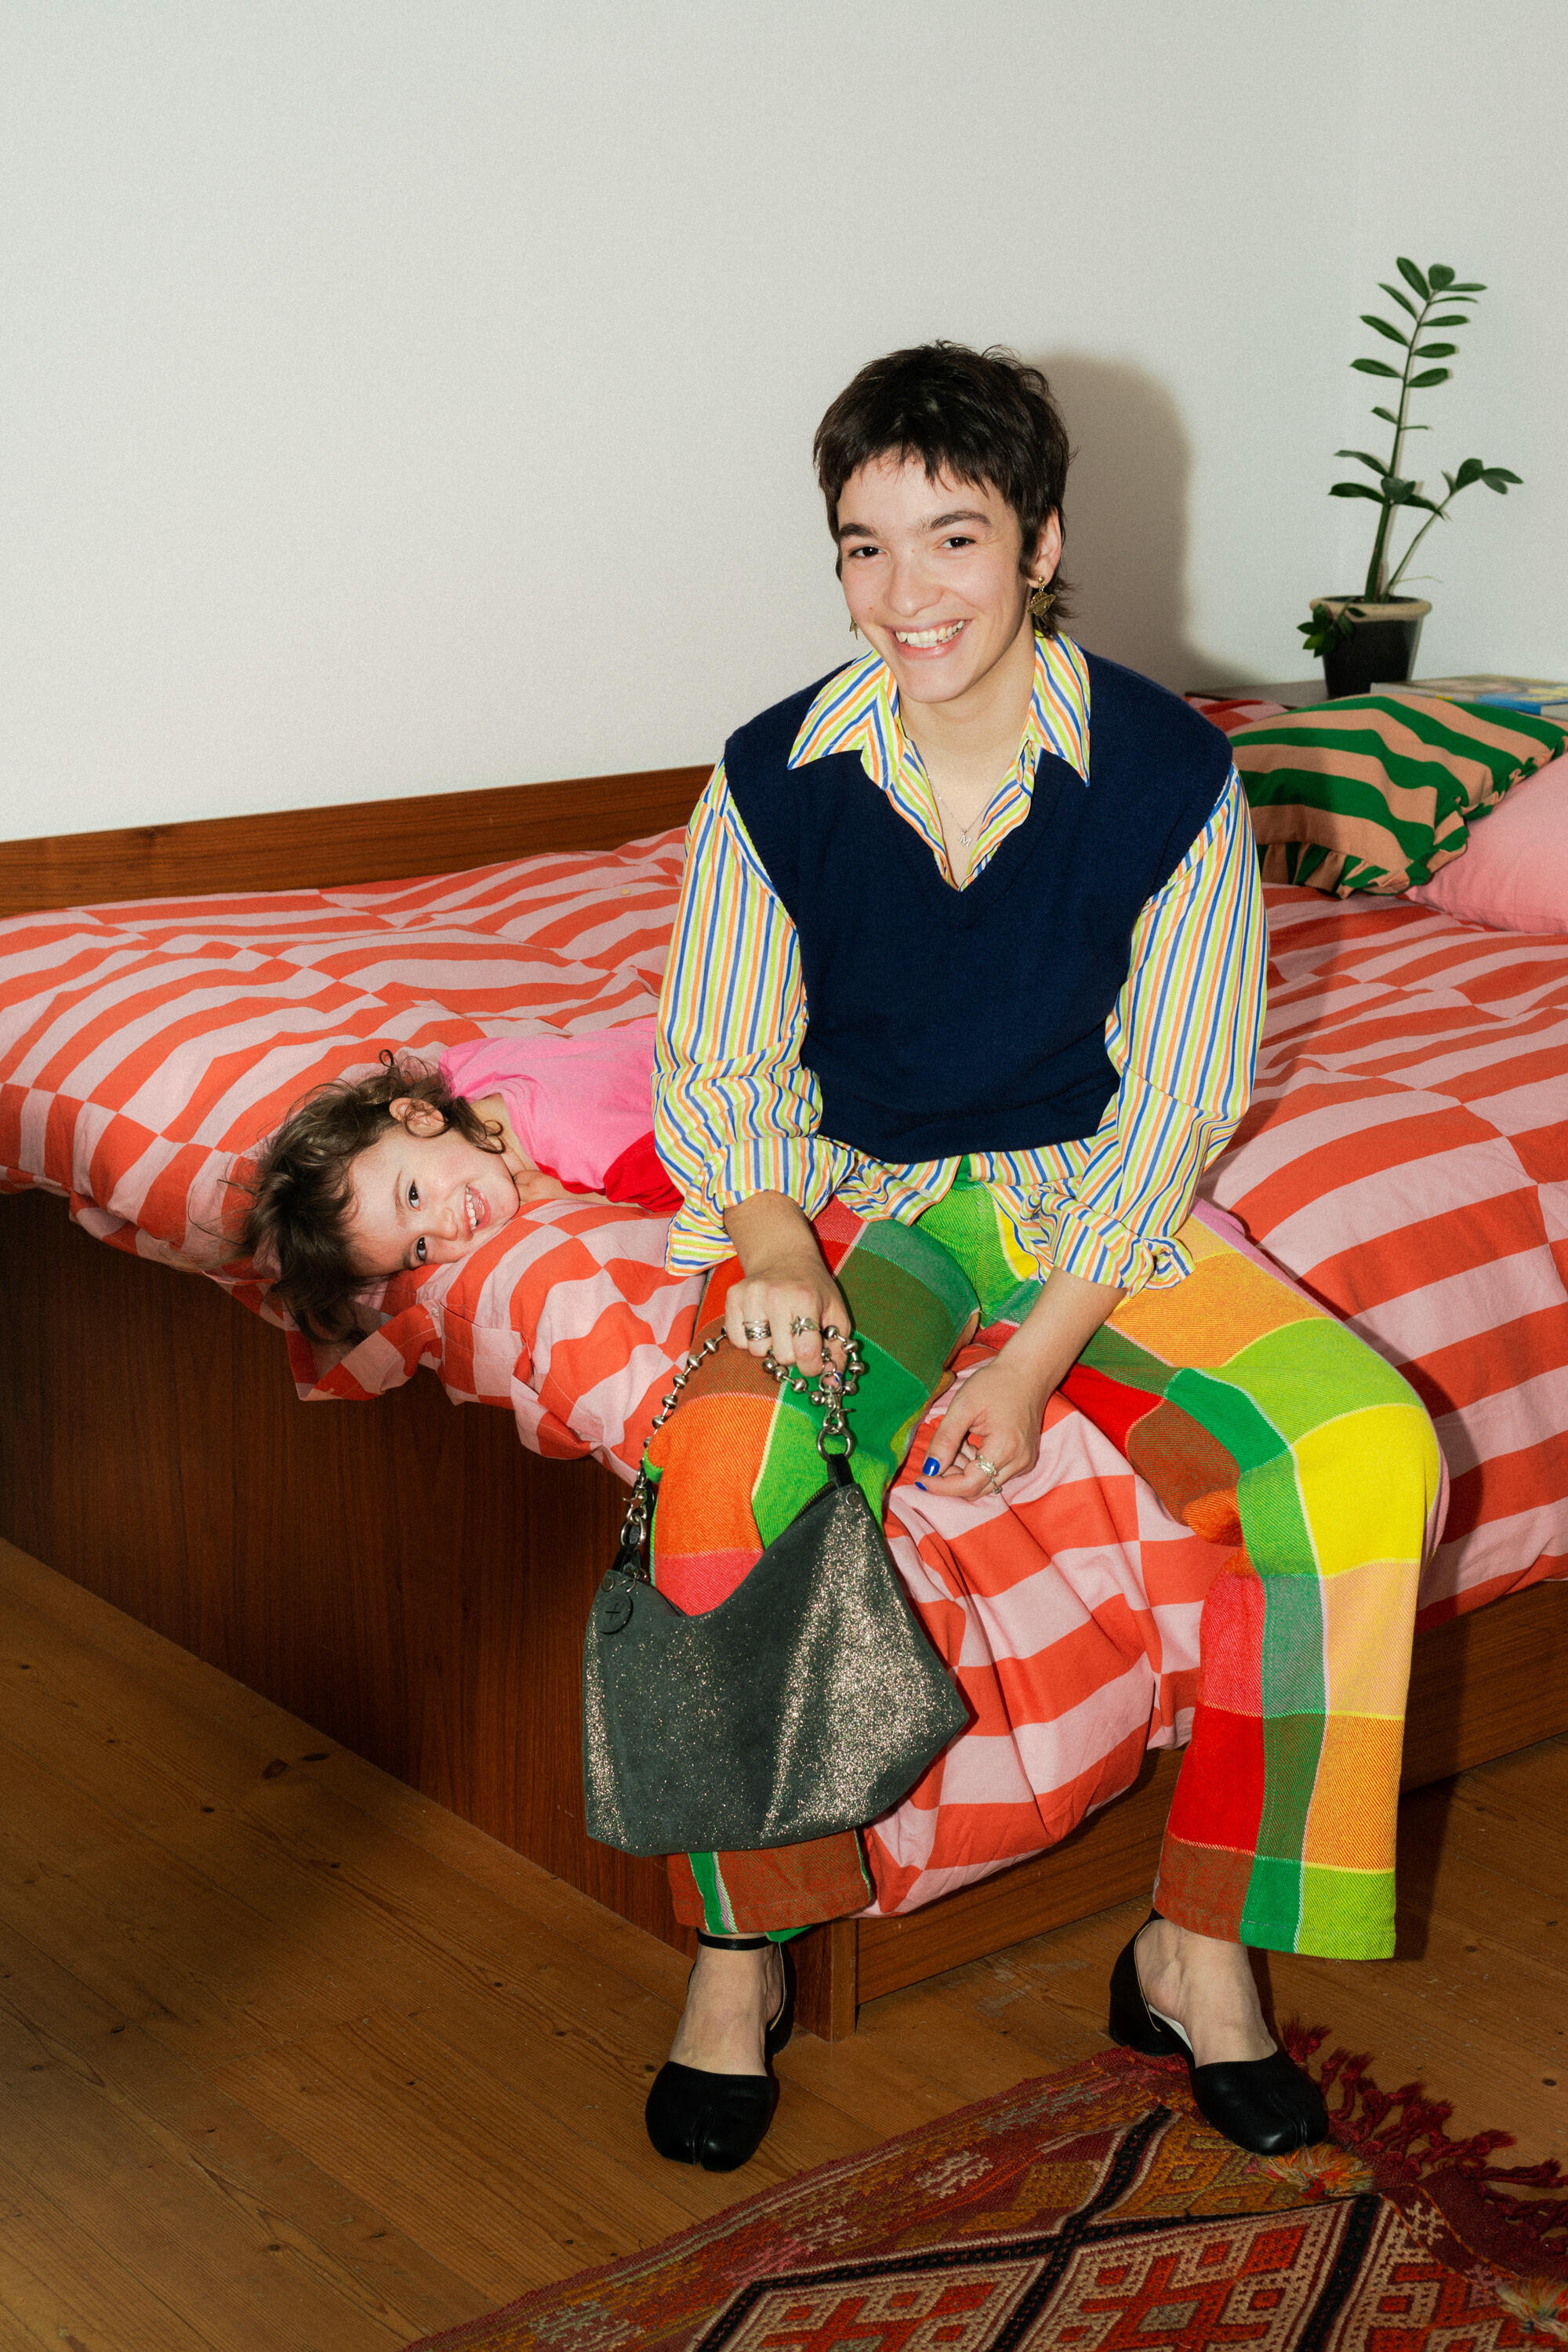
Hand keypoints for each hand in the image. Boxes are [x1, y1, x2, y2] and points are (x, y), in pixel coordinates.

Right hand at [724, 1252, 850, 1376]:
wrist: (784, 1257)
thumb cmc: (813, 1288)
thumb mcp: (835, 1313)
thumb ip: (837, 1348)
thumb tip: (831, 1382)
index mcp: (804, 1298)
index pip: (805, 1351)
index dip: (812, 1366)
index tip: (814, 1362)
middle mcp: (774, 1296)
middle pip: (781, 1355)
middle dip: (792, 1354)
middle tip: (796, 1339)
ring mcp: (750, 1296)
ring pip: (756, 1351)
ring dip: (769, 1347)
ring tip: (778, 1328)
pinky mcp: (733, 1298)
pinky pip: (737, 1340)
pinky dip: (749, 1340)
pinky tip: (762, 1323)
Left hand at [918, 1355, 1053, 1500]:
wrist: (1027, 1372)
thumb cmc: (995, 1383)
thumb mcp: (963, 1407)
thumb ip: (945, 1440)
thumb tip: (929, 1469)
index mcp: (1005, 1449)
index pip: (969, 1485)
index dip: (942, 1486)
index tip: (920, 1479)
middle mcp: (1019, 1462)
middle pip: (977, 1489)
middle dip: (951, 1478)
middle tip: (937, 1456)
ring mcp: (1024, 1462)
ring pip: (985, 1483)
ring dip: (963, 1472)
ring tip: (956, 1442)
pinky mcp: (1024, 1459)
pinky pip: (994, 1474)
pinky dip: (976, 1466)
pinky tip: (969, 1444)